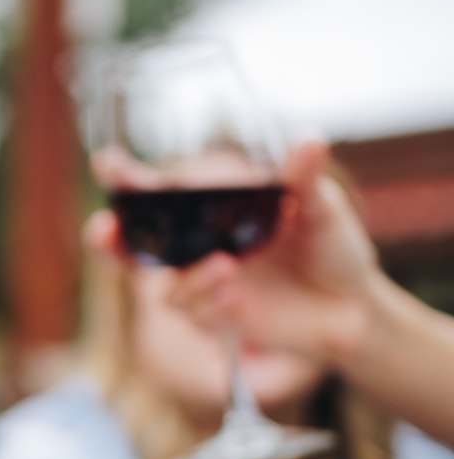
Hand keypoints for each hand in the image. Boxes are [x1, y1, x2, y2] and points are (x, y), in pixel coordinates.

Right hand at [88, 140, 382, 365]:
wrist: (354, 307)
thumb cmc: (332, 249)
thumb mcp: (322, 208)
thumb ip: (304, 179)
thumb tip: (310, 140)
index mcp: (214, 213)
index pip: (158, 195)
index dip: (126, 180)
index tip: (106, 163)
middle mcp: (200, 249)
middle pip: (135, 248)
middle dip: (109, 241)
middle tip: (103, 229)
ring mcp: (206, 285)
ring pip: (169, 287)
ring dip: (189, 278)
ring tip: (226, 268)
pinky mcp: (219, 318)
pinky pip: (196, 313)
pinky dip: (211, 302)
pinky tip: (236, 295)